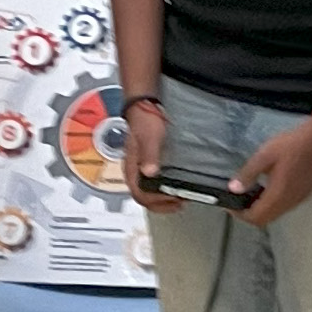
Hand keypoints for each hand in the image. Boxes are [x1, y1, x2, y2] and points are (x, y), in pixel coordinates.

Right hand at [119, 96, 179, 211]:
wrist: (145, 105)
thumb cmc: (145, 119)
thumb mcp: (149, 136)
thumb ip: (149, 154)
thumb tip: (150, 172)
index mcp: (132, 167)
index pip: (139, 194)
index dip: (156, 202)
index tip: (172, 199)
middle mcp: (135, 171)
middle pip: (143, 198)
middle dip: (161, 205)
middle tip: (179, 204)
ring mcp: (142, 169)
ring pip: (148, 193)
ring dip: (163, 200)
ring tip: (179, 199)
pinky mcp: (149, 164)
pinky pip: (154, 184)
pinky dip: (164, 190)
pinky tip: (175, 187)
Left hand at [236, 118, 311, 227]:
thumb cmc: (291, 145)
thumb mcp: (264, 156)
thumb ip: (248, 173)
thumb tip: (233, 189)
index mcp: (278, 195)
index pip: (256, 217)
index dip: (240, 215)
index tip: (230, 204)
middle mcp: (288, 202)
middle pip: (265, 220)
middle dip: (248, 214)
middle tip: (236, 201)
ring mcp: (298, 199)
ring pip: (274, 214)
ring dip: (260, 210)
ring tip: (249, 194)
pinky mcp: (303, 194)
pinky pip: (283, 207)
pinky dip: (271, 205)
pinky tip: (266, 189)